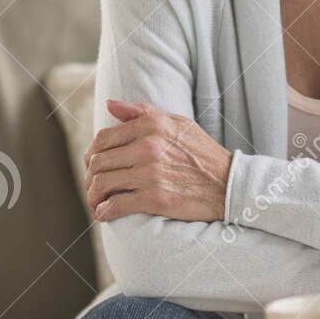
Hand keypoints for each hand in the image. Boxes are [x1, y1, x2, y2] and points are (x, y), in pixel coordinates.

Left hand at [83, 99, 232, 222]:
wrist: (230, 184)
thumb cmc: (203, 153)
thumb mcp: (177, 123)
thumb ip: (142, 112)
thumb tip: (110, 104)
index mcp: (151, 126)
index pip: (103, 138)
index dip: (92, 154)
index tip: (93, 165)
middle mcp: (148, 147)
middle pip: (98, 162)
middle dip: (90, 176)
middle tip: (93, 186)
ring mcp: (150, 174)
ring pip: (102, 184)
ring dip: (94, 196)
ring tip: (97, 202)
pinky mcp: (155, 199)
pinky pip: (116, 205)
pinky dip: (104, 212)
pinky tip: (105, 214)